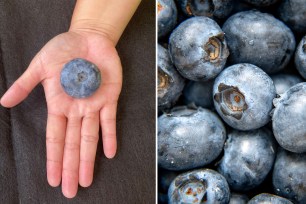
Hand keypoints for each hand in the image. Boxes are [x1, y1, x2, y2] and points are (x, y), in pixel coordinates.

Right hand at [0, 31, 121, 197]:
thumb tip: (3, 103)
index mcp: (58, 105)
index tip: (52, 179)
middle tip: (69, 191)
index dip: (54, 159)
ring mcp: (93, 105)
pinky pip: (110, 120)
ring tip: (85, 180)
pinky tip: (108, 154)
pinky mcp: (110, 97)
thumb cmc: (63, 49)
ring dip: (87, 159)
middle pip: (72, 144)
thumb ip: (25, 85)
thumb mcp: (40, 66)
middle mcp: (76, 110)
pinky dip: (110, 136)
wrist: (88, 37)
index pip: (55, 138)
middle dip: (70, 167)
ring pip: (90, 137)